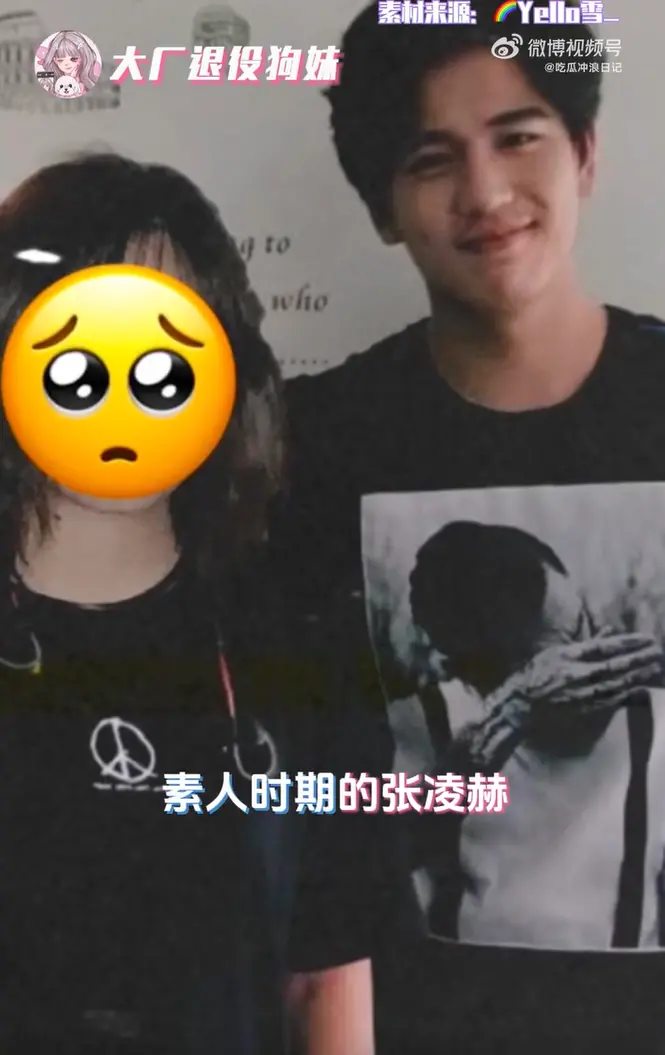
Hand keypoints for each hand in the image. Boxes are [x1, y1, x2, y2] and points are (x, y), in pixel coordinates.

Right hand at [490, 631, 662, 713]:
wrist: (521, 705)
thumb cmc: (537, 673)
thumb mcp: (557, 652)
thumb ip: (586, 643)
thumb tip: (610, 631)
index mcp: (570, 657)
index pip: (605, 648)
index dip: (628, 643)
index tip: (647, 639)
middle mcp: (579, 675)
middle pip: (616, 666)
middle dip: (639, 659)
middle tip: (659, 651)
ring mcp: (584, 694)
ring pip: (618, 684)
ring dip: (639, 675)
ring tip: (656, 667)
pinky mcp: (587, 709)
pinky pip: (613, 700)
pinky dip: (629, 694)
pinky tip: (643, 689)